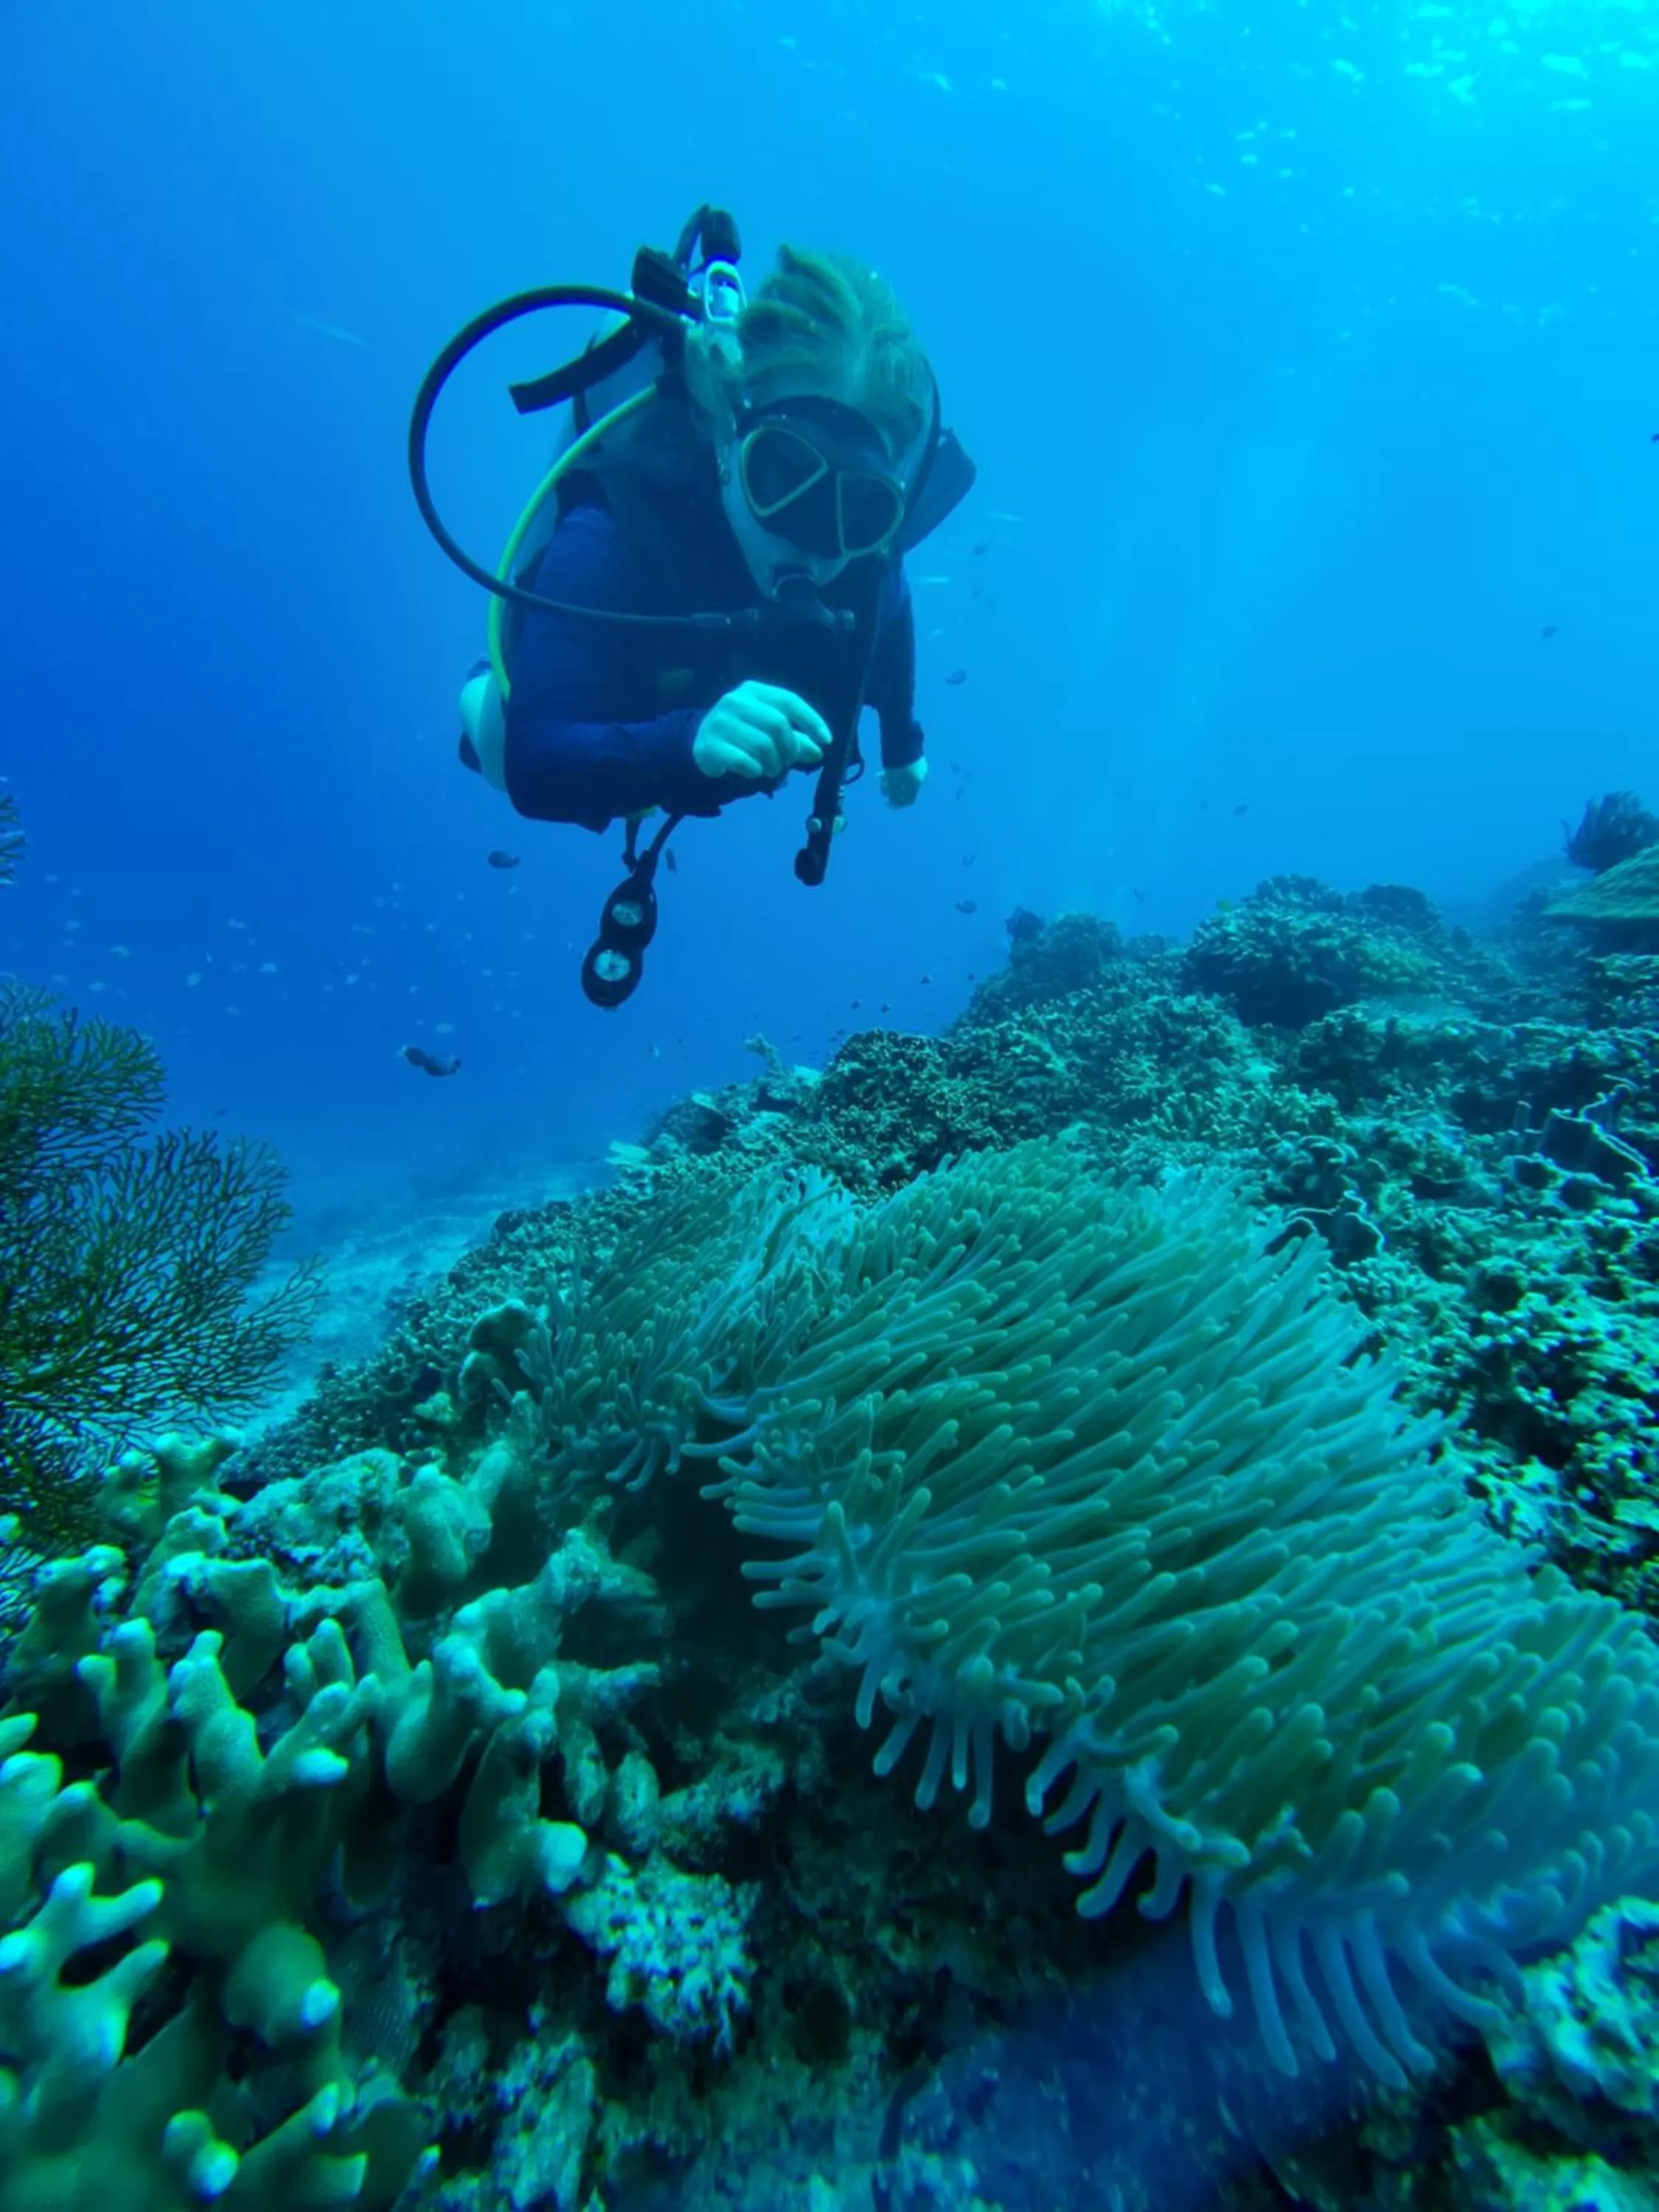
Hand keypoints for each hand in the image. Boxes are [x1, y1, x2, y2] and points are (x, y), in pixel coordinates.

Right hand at [693, 682, 831, 780]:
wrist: (701, 743)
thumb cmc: (742, 734)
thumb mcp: (768, 730)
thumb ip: (795, 739)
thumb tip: (819, 751)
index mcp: (753, 691)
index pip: (789, 700)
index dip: (811, 720)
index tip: (826, 741)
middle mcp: (735, 701)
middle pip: (777, 724)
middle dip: (790, 747)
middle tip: (788, 762)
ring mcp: (720, 721)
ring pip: (762, 744)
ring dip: (774, 763)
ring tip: (772, 770)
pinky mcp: (710, 744)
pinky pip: (743, 760)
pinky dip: (755, 770)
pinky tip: (755, 771)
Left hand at [879, 758, 928, 808]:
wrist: (903, 740)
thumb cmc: (897, 764)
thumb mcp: (893, 781)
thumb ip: (894, 794)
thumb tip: (894, 804)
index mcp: (916, 784)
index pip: (909, 800)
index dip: (897, 803)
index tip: (887, 802)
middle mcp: (920, 777)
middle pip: (905, 789)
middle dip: (891, 790)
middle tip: (881, 787)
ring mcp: (918, 767)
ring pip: (903, 779)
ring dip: (891, 781)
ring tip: (879, 777)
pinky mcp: (915, 758)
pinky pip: (905, 770)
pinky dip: (895, 773)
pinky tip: (885, 770)